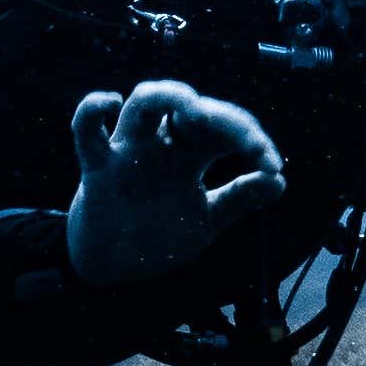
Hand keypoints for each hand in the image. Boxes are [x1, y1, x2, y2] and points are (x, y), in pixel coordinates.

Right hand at [66, 82, 287, 286]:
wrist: (116, 269)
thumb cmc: (158, 236)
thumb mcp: (207, 220)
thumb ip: (239, 199)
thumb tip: (279, 181)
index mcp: (190, 154)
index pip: (223, 131)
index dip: (251, 140)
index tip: (272, 166)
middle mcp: (162, 145)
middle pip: (189, 108)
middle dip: (220, 116)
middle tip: (243, 138)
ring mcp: (129, 151)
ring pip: (144, 103)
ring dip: (169, 96)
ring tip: (193, 108)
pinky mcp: (97, 167)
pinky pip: (86, 131)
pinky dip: (91, 110)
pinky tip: (111, 101)